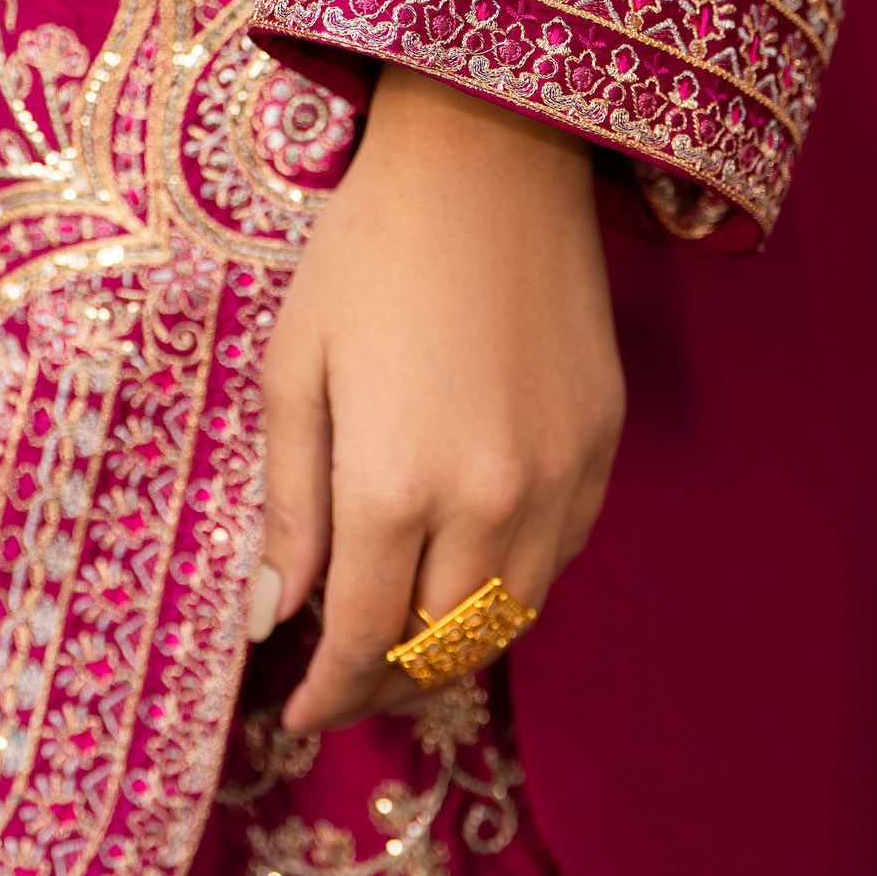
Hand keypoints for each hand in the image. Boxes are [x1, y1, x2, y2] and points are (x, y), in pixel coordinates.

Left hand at [255, 62, 624, 731]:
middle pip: (442, 648)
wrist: (492, 158)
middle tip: (343, 678)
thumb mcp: (295, 369)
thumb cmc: (368, 252)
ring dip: (453, 645)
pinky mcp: (603, 446)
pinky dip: (510, 586)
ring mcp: (560, 478)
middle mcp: (488, 503)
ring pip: (511, 618)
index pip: (362, 641)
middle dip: (386, 680)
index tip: (300, 717)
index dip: (328, 694)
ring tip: (404, 636)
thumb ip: (288, 503)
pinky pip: (560, 557)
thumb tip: (273, 616)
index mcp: (392, 487)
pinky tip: (470, 563)